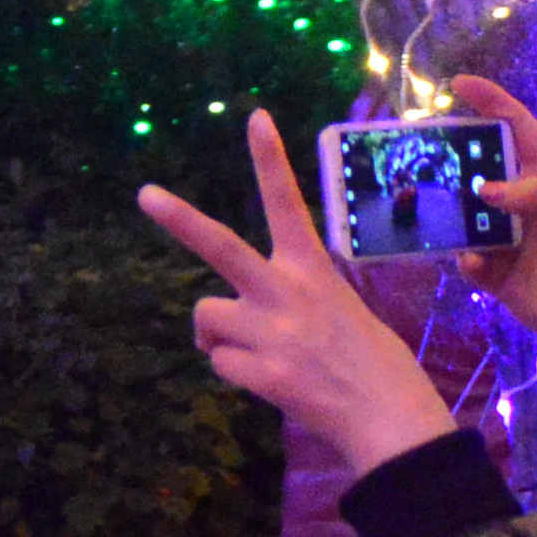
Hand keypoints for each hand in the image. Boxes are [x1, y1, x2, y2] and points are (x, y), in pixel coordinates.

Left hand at [137, 109, 499, 489]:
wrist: (392, 419)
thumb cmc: (375, 365)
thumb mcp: (342, 311)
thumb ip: (290, 301)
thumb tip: (238, 320)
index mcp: (314, 270)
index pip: (287, 203)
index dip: (270, 159)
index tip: (255, 117)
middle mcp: (287, 292)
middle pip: (219, 246)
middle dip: (178, 219)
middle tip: (144, 195)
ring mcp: (273, 332)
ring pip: (208, 318)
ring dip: (219, 336)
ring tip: (260, 353)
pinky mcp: (263, 374)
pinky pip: (219, 364)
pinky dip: (235, 373)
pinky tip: (272, 383)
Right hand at [442, 79, 536, 366]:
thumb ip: (531, 197)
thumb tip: (482, 188)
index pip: (516, 126)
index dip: (489, 101)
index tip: (457, 84)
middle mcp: (523, 197)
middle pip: (479, 165)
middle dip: (452, 158)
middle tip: (421, 150)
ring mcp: (506, 232)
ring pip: (464, 212)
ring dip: (447, 212)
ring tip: (424, 206)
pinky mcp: (494, 268)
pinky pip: (466, 256)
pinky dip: (465, 259)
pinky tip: (475, 265)